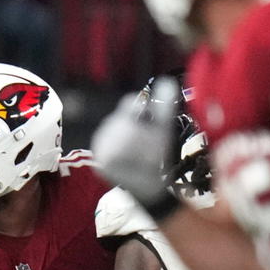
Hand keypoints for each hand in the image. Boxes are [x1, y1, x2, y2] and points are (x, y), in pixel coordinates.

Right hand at [91, 75, 179, 216]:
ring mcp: (101, 148)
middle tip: (153, 152)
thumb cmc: (153, 158)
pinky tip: (141, 167)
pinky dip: (137, 160)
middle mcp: (104, 131)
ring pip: (127, 137)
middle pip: (128, 122)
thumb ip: (162, 108)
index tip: (154, 133)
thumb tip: (167, 82)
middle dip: (146, 136)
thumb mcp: (160, 130)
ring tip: (148, 161)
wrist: (151, 188)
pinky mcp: (104, 162)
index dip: (144, 118)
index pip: (129, 105)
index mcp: (117, 120)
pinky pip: (124, 153)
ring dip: (144, 149)